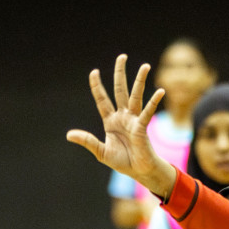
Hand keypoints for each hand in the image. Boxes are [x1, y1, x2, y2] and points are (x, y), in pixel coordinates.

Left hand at [67, 55, 175, 198]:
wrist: (139, 171)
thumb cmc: (122, 161)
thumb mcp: (100, 152)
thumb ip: (87, 141)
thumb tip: (69, 135)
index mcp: (110, 120)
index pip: (102, 99)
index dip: (97, 86)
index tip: (94, 72)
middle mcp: (122, 116)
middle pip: (120, 90)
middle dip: (120, 73)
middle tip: (122, 57)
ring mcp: (133, 119)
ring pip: (135, 96)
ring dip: (139, 81)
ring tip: (145, 66)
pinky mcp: (142, 126)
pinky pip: (147, 112)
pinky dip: (154, 101)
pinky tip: (160, 91)